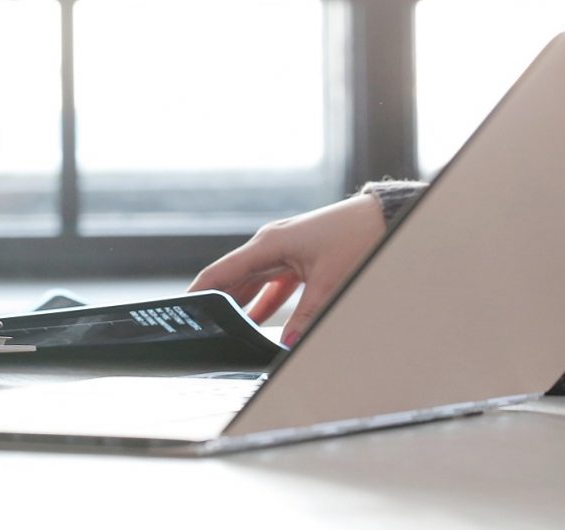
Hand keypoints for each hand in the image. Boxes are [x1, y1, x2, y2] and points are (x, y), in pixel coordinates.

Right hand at [187, 194, 384, 345]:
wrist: (383, 218)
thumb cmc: (356, 237)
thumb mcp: (329, 284)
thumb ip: (306, 318)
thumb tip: (287, 345)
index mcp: (268, 244)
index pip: (222, 271)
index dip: (200, 291)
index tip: (181, 308)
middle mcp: (270, 245)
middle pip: (234, 279)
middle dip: (219, 302)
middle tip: (202, 326)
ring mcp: (283, 251)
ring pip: (252, 282)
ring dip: (242, 305)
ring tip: (226, 329)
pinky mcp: (297, 258)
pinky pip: (272, 284)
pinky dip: (265, 302)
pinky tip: (258, 322)